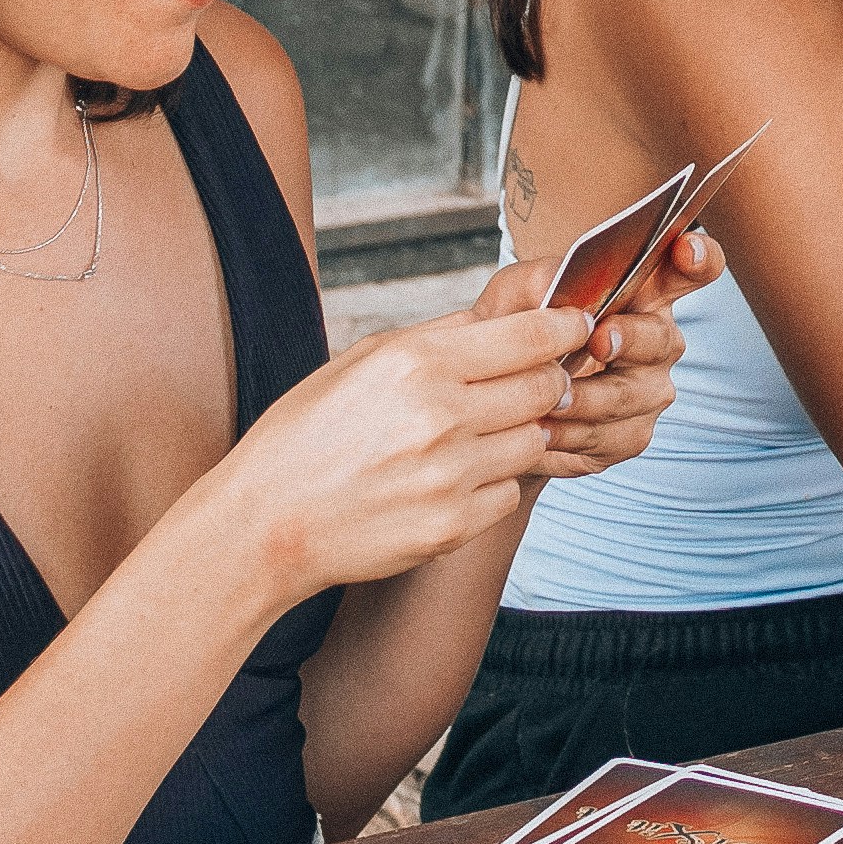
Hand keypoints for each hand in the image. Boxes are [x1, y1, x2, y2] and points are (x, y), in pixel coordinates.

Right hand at [210, 305, 590, 601]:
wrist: (265, 524)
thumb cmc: (308, 434)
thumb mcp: (362, 360)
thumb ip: (441, 336)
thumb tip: (505, 316)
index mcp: (418, 362)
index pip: (533, 336)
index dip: (567, 328)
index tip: (577, 326)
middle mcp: (441, 416)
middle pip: (547, 387)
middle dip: (547, 380)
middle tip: (529, 383)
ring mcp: (450, 476)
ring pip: (534, 440)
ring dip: (518, 433)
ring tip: (474, 435)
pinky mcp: (452, 527)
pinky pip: (507, 493)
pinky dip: (491, 483)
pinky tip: (449, 480)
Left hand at [470, 221, 715, 479]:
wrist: (496, 398)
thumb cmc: (516, 332)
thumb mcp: (513, 296)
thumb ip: (535, 280)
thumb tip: (555, 284)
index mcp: (641, 292)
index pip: (688, 269)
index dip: (699, 258)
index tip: (686, 250)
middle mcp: (657, 340)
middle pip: (661, 338)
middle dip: (631, 339)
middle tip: (599, 340)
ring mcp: (649, 390)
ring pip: (634, 396)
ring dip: (591, 398)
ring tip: (551, 401)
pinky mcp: (631, 434)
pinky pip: (611, 438)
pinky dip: (574, 435)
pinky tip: (543, 431)